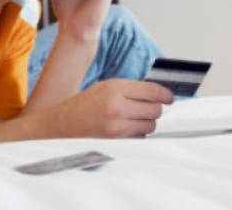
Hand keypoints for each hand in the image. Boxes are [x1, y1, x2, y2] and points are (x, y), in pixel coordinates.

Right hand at [50, 79, 174, 137]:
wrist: (62, 125)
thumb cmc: (85, 104)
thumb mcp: (105, 87)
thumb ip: (130, 89)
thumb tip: (157, 92)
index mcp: (115, 88)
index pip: (152, 91)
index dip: (165, 94)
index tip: (169, 97)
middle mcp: (117, 107)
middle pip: (155, 110)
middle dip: (155, 108)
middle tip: (148, 107)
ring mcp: (117, 128)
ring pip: (150, 125)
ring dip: (146, 122)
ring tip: (133, 118)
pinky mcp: (117, 143)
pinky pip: (141, 138)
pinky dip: (138, 134)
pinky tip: (126, 129)